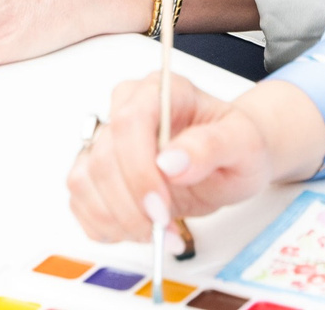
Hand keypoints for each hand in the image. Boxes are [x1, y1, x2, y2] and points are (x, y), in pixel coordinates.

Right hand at [69, 76, 324, 242]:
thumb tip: (172, 162)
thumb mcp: (243, 144)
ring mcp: (107, 139)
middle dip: (131, 207)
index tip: (161, 208)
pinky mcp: (97, 170)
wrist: (232, 157)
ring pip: (84, 182)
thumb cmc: (238, 143)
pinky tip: (139, 230)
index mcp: (161, 90)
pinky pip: (81, 201)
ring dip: (118, 220)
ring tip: (158, 235)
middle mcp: (126, 108)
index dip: (138, 170)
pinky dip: (106, 226)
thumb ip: (211, 147)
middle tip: (165, 232)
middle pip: (103, 159)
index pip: (129, 122)